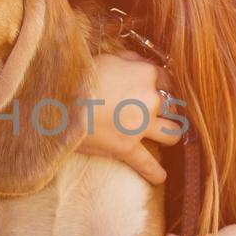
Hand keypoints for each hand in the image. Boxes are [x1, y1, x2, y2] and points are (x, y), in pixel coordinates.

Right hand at [75, 52, 185, 184]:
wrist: (60, 101)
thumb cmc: (81, 77)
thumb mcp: (107, 58)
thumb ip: (129, 60)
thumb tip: (139, 63)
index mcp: (147, 75)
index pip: (168, 80)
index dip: (164, 87)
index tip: (160, 92)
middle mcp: (151, 100)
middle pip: (175, 108)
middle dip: (170, 112)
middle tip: (163, 115)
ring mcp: (141, 126)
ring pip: (172, 134)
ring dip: (170, 136)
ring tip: (166, 138)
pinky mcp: (127, 147)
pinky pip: (147, 163)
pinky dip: (155, 172)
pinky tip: (160, 177)